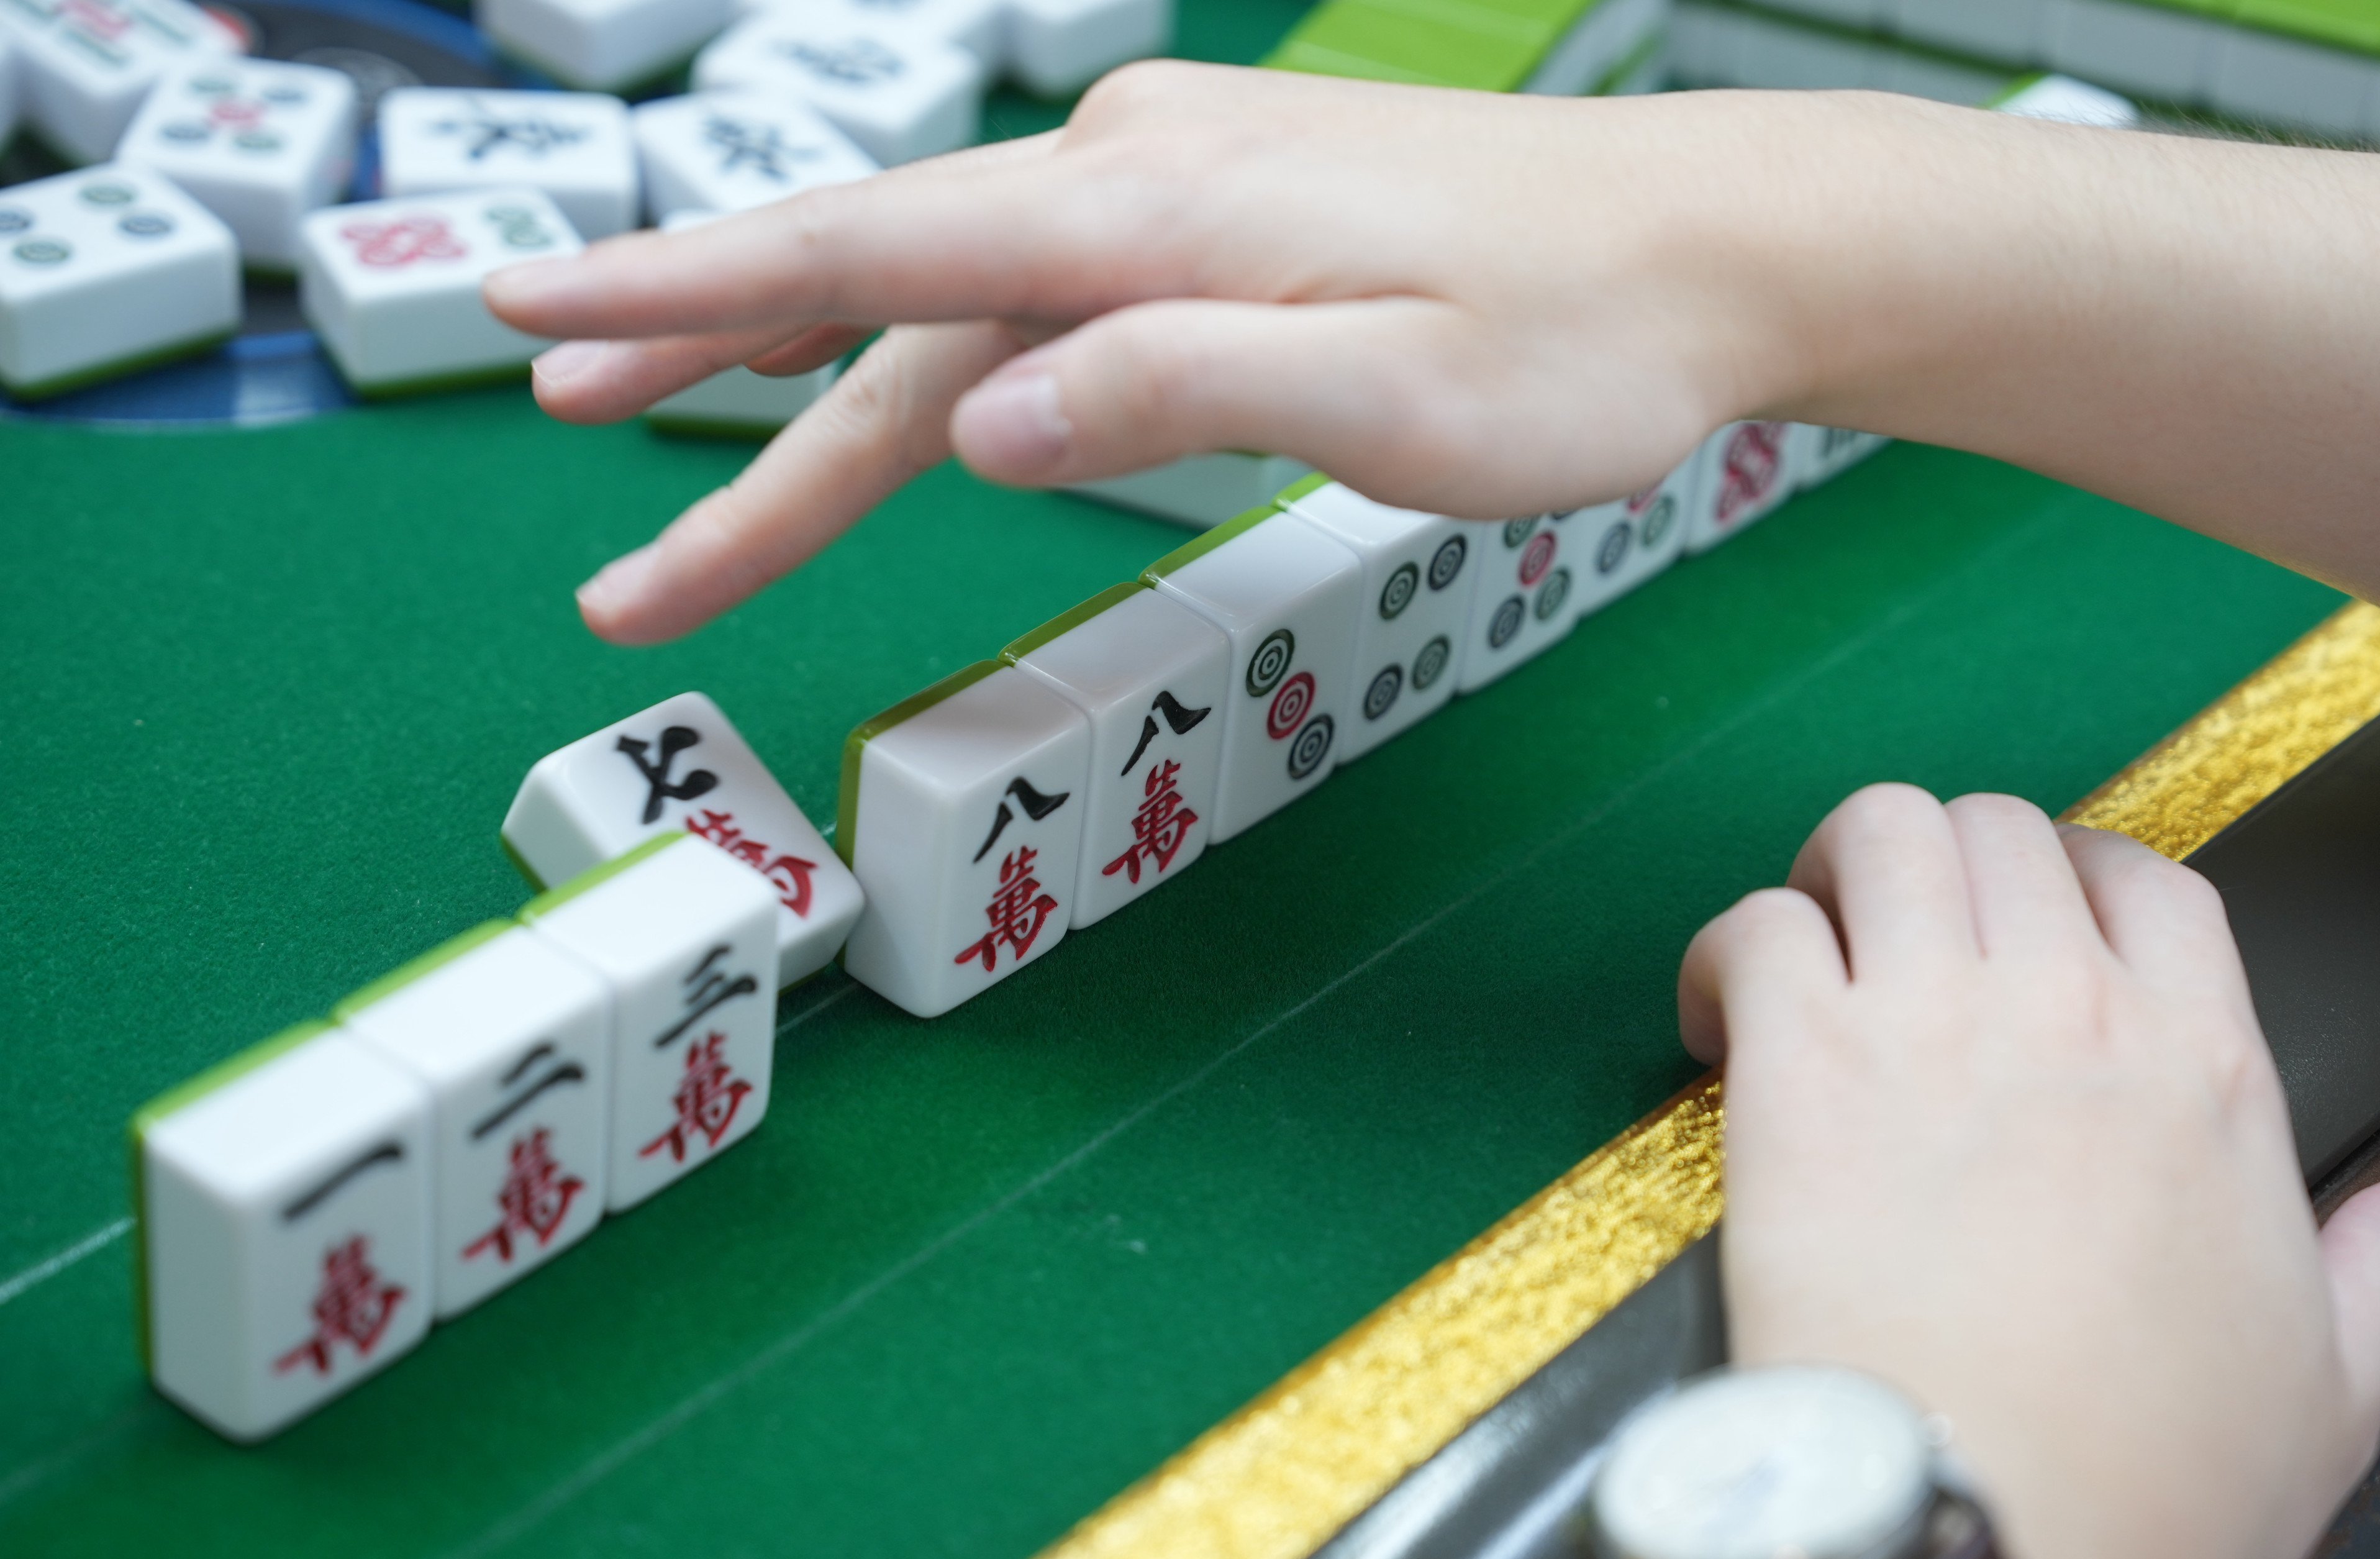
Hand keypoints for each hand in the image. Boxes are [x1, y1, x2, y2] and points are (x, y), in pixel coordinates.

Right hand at [482, 68, 1828, 642]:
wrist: (1712, 248)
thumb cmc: (1575, 347)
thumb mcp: (1391, 399)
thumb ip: (1179, 394)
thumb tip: (979, 423)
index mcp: (1149, 218)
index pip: (869, 258)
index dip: (685, 293)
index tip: (527, 312)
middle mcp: (1136, 173)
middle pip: (879, 284)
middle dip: (704, 358)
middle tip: (548, 411)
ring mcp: (1174, 181)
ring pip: (946, 290)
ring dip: (798, 355)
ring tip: (648, 399)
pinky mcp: (1219, 211)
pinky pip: (1027, 278)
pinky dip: (924, 330)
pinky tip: (876, 359)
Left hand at [1643, 786, 2379, 1558]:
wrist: (1990, 1528)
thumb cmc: (2144, 1483)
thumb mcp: (2329, 1390)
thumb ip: (2375, 1277)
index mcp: (2203, 1073)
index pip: (2153, 883)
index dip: (2085, 875)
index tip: (2036, 923)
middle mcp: (2067, 1016)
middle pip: (2004, 829)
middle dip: (1949, 861)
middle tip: (1904, 937)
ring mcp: (1930, 1026)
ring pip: (1884, 830)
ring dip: (1839, 865)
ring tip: (1814, 940)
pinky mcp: (1801, 1067)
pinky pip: (1755, 927)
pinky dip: (1725, 948)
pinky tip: (1722, 1018)